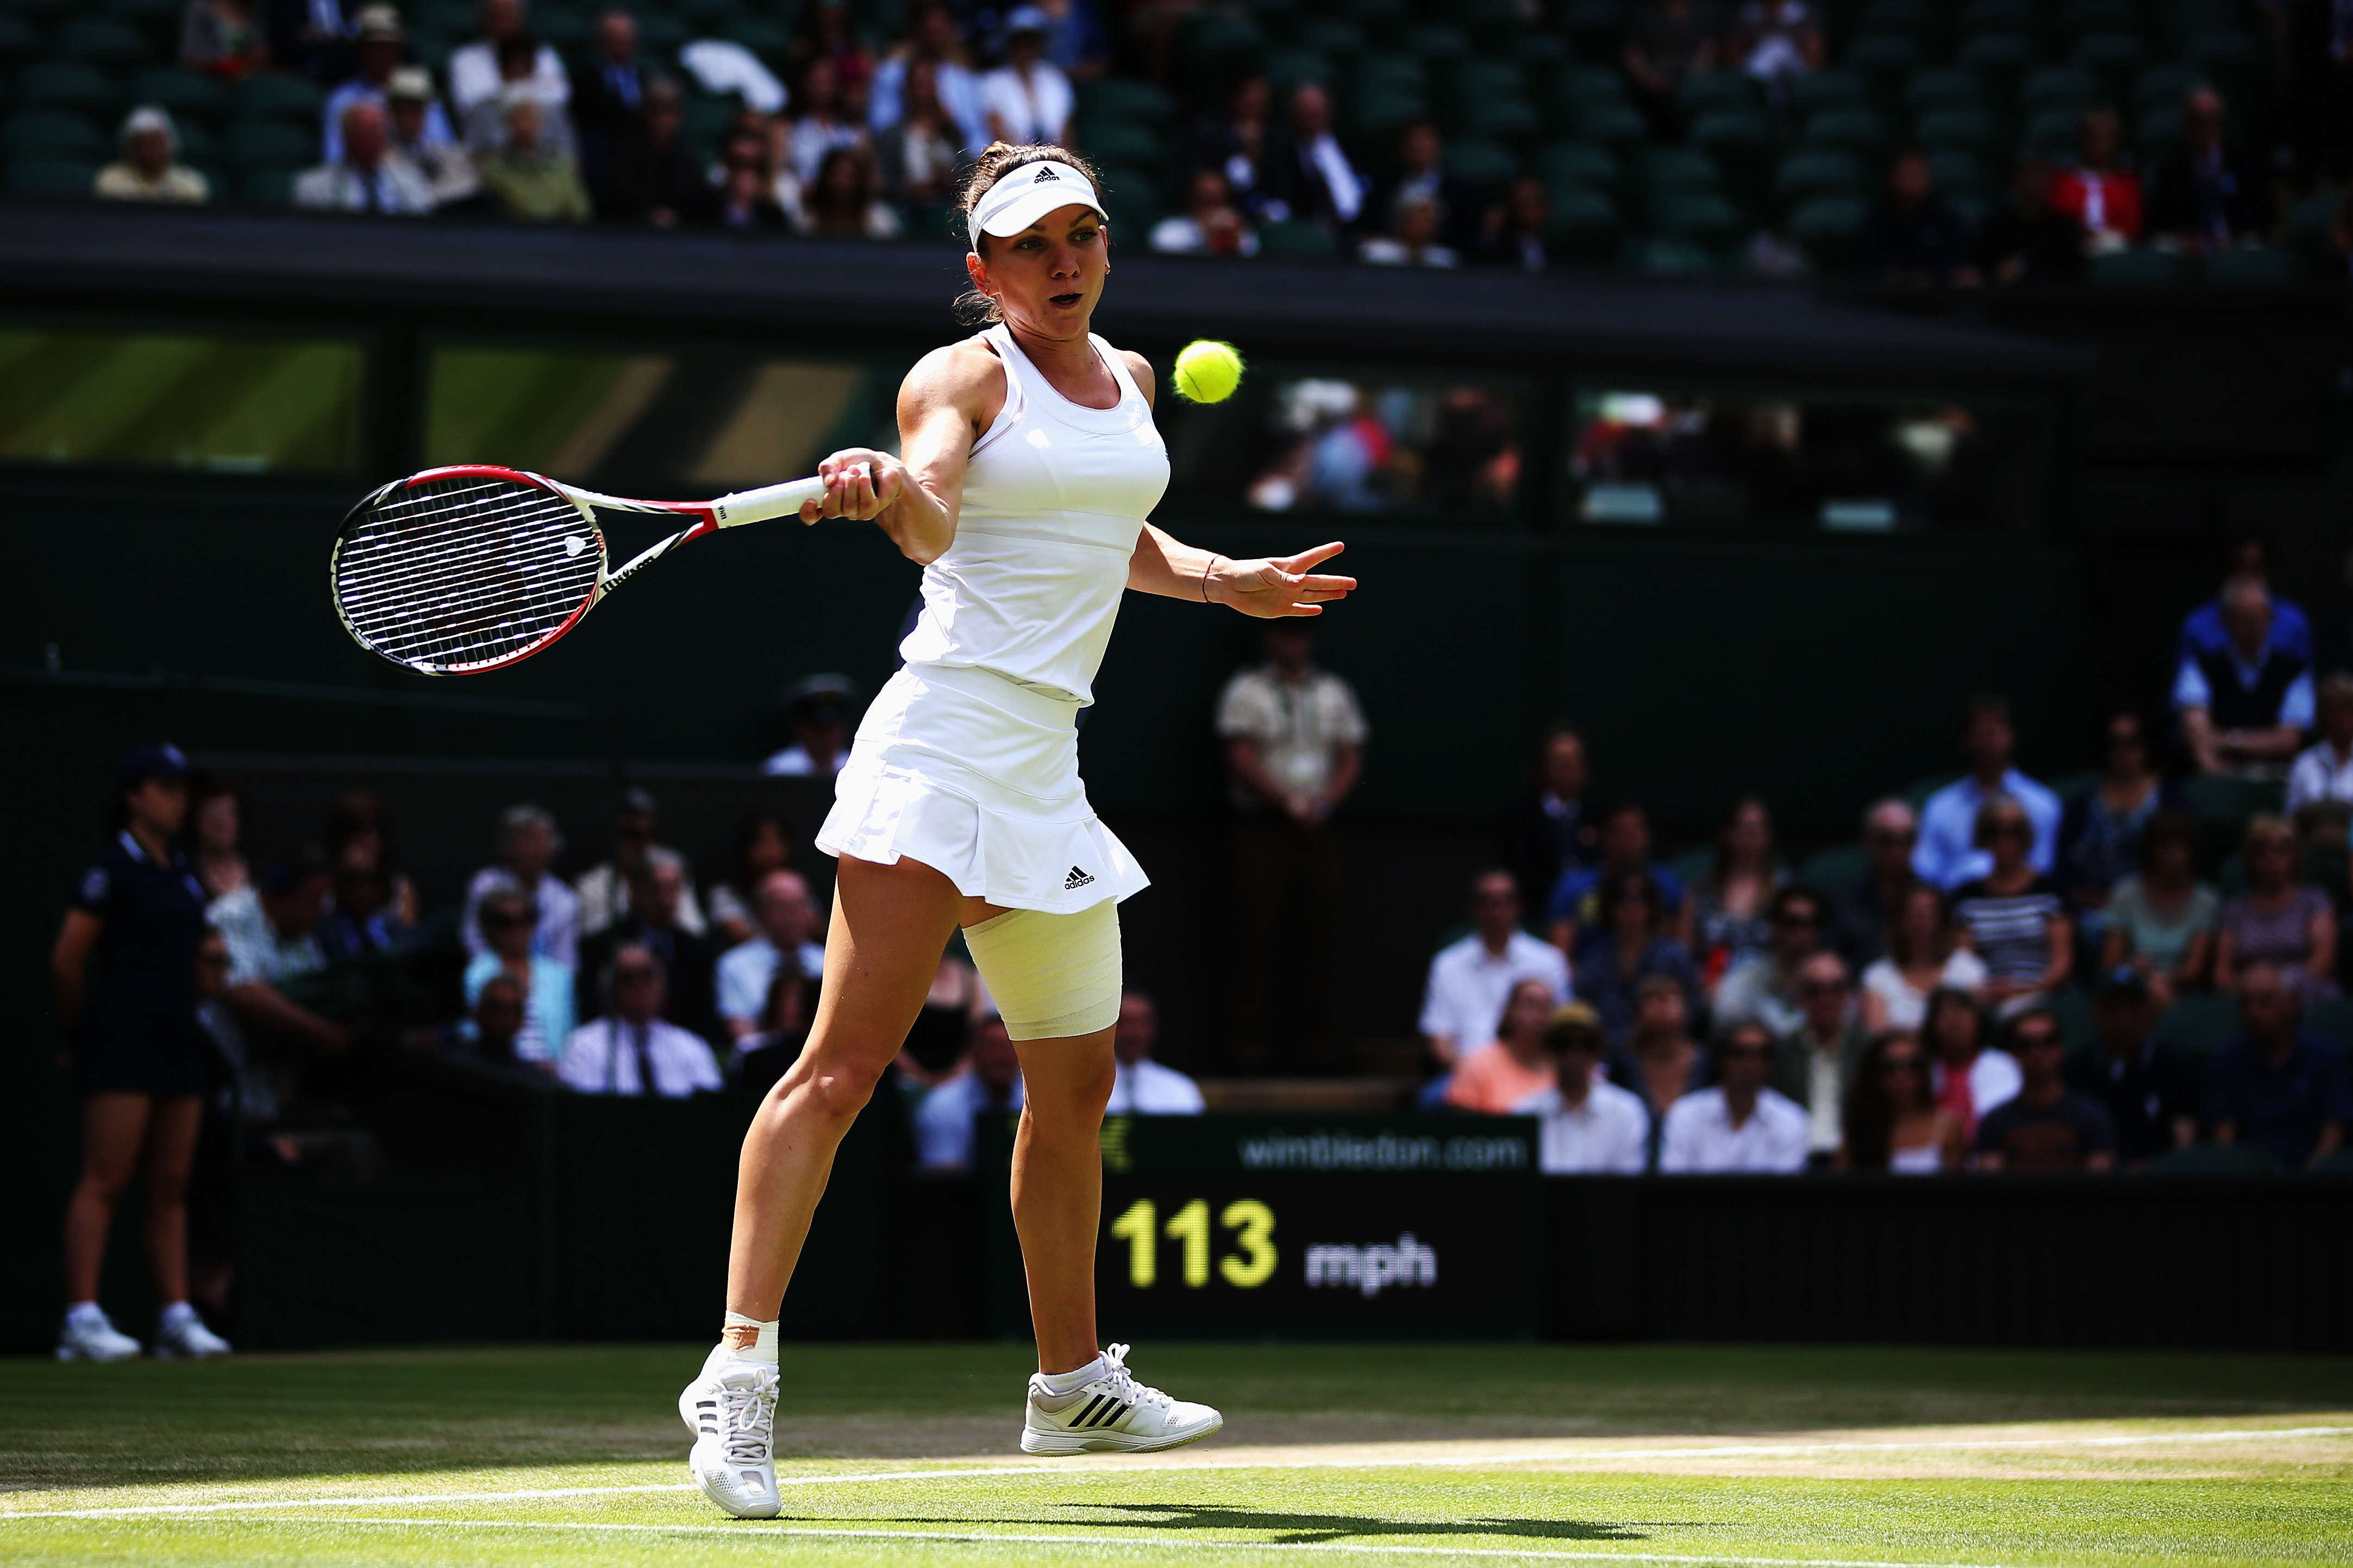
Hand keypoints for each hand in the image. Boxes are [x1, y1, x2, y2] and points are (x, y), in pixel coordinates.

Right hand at [798, 449, 905, 523]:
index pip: (812, 515)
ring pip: (849, 508)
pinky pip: (865, 506)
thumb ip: (828, 467)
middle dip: (835, 493)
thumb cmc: (860, 462)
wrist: (883, 463)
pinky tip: (865, 477)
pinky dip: (864, 489)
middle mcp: (841, 508)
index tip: (810, 501)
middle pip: (831, 512)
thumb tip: (828, 481)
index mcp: (829, 498)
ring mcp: (857, 511)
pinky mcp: (874, 509)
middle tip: (842, 477)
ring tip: (856, 471)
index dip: (808, 513)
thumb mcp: (839, 459)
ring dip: (851, 486)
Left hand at [1211, 541, 1355, 617]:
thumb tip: (1302, 582)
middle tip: (1354, 583)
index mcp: (1289, 567)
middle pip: (1319, 582)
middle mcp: (1292, 581)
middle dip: (1336, 582)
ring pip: (1313, 596)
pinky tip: (1320, 609)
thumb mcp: (1264, 572)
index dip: (1326, 552)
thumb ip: (1283, 578)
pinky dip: (1309, 611)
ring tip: (1344, 593)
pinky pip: (1298, 611)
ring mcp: (1287, 596)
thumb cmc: (1246, 573)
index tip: (1341, 546)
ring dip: (1329, 595)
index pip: (1312, 559)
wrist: (1229, 587)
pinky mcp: (1280, 609)